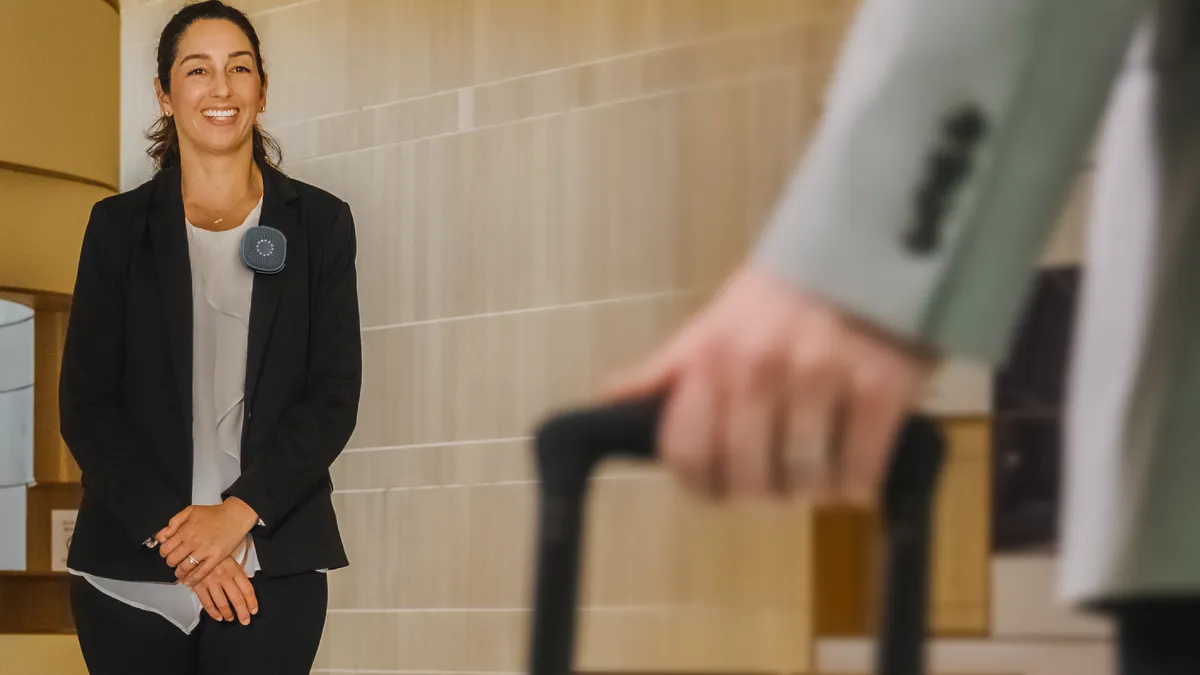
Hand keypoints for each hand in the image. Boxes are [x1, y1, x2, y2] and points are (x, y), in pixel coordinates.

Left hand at [156, 498, 259, 586]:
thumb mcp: (191, 510)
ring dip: (179, 572)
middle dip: (171, 562)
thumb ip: (174, 521)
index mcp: (185, 531)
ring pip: (184, 568)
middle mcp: (193, 542)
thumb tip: (163, 535)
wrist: (235, 516)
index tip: (168, 553)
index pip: (165, 548)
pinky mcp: (215, 558)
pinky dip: (193, 579)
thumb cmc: (214, 514)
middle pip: (172, 560)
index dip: (164, 552)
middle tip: (175, 561)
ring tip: (181, 572)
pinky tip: (190, 581)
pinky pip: (201, 572)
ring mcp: (204, 551)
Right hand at [192, 556, 258, 624]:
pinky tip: (218, 617)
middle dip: (242, 612)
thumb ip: (237, 574)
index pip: (247, 589)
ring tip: (230, 618)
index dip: (252, 602)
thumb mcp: (230, 559)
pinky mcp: (198, 586)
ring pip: (222, 603)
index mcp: (234, 570)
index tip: (254, 610)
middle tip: (245, 620)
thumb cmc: (214, 553)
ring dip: (228, 614)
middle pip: (237, 599)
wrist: (195, 548)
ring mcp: (211, 583)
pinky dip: (213, 612)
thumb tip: (245, 589)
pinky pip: (207, 603)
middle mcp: (224, 577)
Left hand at [603, 263, 936, 503]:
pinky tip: (852, 462)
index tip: (719, 484)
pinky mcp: (882, 390)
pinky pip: (859, 472)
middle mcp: (761, 369)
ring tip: (816, 466)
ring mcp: (823, 379)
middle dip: (761, 491)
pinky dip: (854, 481)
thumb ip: (666, 370)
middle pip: (749, 479)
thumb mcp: (715, 323)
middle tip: (775, 478)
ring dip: (810, 488)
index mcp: (713, 356)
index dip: (701, 483)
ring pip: (805, 482)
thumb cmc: (784, 295)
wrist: (869, 248)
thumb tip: (611, 400)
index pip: (687, 454)